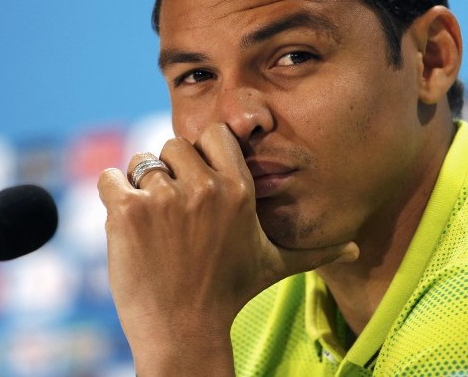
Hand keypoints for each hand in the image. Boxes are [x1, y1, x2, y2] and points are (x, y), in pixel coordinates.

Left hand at [98, 122, 357, 374]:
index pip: (214, 134)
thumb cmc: (230, 294)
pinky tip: (128, 225)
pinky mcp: (128, 212)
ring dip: (141, 187)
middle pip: (174, 145)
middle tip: (174, 213)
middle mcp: (205, 187)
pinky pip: (110, 178)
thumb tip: (356, 250)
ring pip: (142, 161)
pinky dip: (112, 195)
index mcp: (240, 189)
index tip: (198, 183)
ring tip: (154, 226)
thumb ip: (316, 251)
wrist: (184, 333)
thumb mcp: (276, 266)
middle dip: (170, 172)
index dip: (202, 155)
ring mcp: (165, 198)